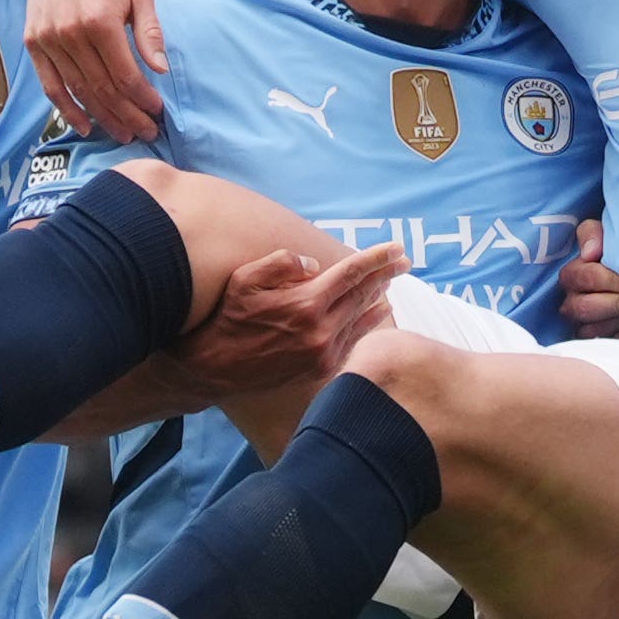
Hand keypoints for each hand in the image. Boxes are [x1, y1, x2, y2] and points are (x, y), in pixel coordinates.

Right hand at [23, 0, 169, 142]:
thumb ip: (150, 33)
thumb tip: (160, 70)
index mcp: (99, 21)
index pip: (124, 74)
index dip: (142, 98)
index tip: (157, 111)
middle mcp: (69, 32)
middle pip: (101, 88)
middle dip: (126, 115)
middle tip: (145, 132)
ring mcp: (48, 38)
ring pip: (77, 91)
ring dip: (101, 117)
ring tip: (122, 133)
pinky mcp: (33, 42)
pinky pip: (50, 84)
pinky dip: (66, 109)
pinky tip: (85, 126)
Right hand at [164, 245, 406, 403]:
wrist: (214, 369)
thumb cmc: (227, 319)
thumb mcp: (245, 280)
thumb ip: (282, 264)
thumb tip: (315, 265)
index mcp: (306, 304)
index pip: (351, 274)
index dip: (377, 259)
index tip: (396, 248)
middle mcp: (321, 331)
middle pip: (363, 296)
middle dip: (385, 276)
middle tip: (404, 261)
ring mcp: (323, 354)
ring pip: (361, 321)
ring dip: (378, 300)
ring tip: (391, 285)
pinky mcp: (320, 370)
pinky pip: (352, 343)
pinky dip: (366, 326)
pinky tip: (375, 316)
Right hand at [558, 220, 618, 339]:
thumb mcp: (610, 237)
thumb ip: (593, 234)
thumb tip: (590, 253)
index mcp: (573, 274)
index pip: (582, 277)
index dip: (608, 280)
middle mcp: (573, 300)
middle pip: (582, 307)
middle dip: (614, 303)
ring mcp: (583, 324)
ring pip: (588, 329)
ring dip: (616, 320)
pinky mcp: (598, 341)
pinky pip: (601, 344)